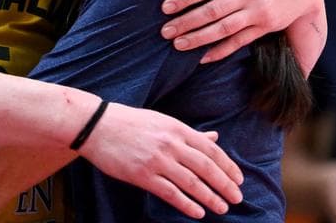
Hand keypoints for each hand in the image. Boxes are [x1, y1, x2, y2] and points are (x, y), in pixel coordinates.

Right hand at [78, 102, 242, 218]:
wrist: (97, 125)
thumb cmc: (131, 123)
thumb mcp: (163, 122)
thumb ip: (190, 133)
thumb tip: (215, 137)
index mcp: (177, 129)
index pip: (210, 149)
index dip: (228, 166)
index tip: (239, 180)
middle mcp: (170, 144)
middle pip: (206, 167)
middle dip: (225, 184)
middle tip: (237, 198)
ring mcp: (156, 160)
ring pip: (191, 182)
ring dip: (210, 197)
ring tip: (223, 208)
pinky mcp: (142, 175)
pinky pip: (170, 193)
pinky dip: (187, 204)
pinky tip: (198, 212)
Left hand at [161, 0, 325, 67]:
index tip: (165, 7)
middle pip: (212, 10)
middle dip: (186, 22)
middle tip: (164, 31)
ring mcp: (257, 11)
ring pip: (224, 28)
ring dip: (199, 38)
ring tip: (178, 45)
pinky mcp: (266, 26)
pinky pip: (240, 41)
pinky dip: (222, 50)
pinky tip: (204, 57)